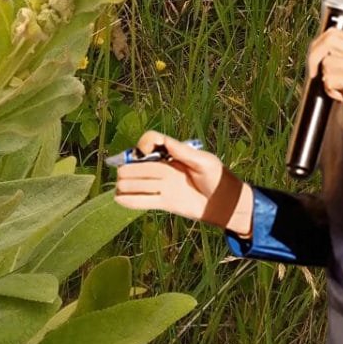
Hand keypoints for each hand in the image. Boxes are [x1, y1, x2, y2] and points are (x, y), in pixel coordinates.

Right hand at [114, 131, 248, 229]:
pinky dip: (131, 200)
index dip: (145, 143)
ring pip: (140, 182)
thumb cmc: (217, 177)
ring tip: (117, 187)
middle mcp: (166, 167)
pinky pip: (145, 200)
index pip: (153, 141)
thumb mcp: (204, 161)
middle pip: (142, 164)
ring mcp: (164, 185)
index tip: (143, 151)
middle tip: (122, 174)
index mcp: (174, 153)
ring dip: (127, 183)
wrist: (224, 202)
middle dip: (130, 167)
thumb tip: (165, 142)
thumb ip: (184, 152)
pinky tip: (119, 199)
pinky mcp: (165, 202)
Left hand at [307, 29, 342, 137]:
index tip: (313, 59)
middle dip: (314, 57)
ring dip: (327, 79)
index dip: (317, 44)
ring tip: (339, 88)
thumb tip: (315, 46)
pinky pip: (330, 80)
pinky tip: (342, 96)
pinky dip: (330, 91)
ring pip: (327, 63)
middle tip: (314, 73)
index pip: (334, 33)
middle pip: (329, 42)